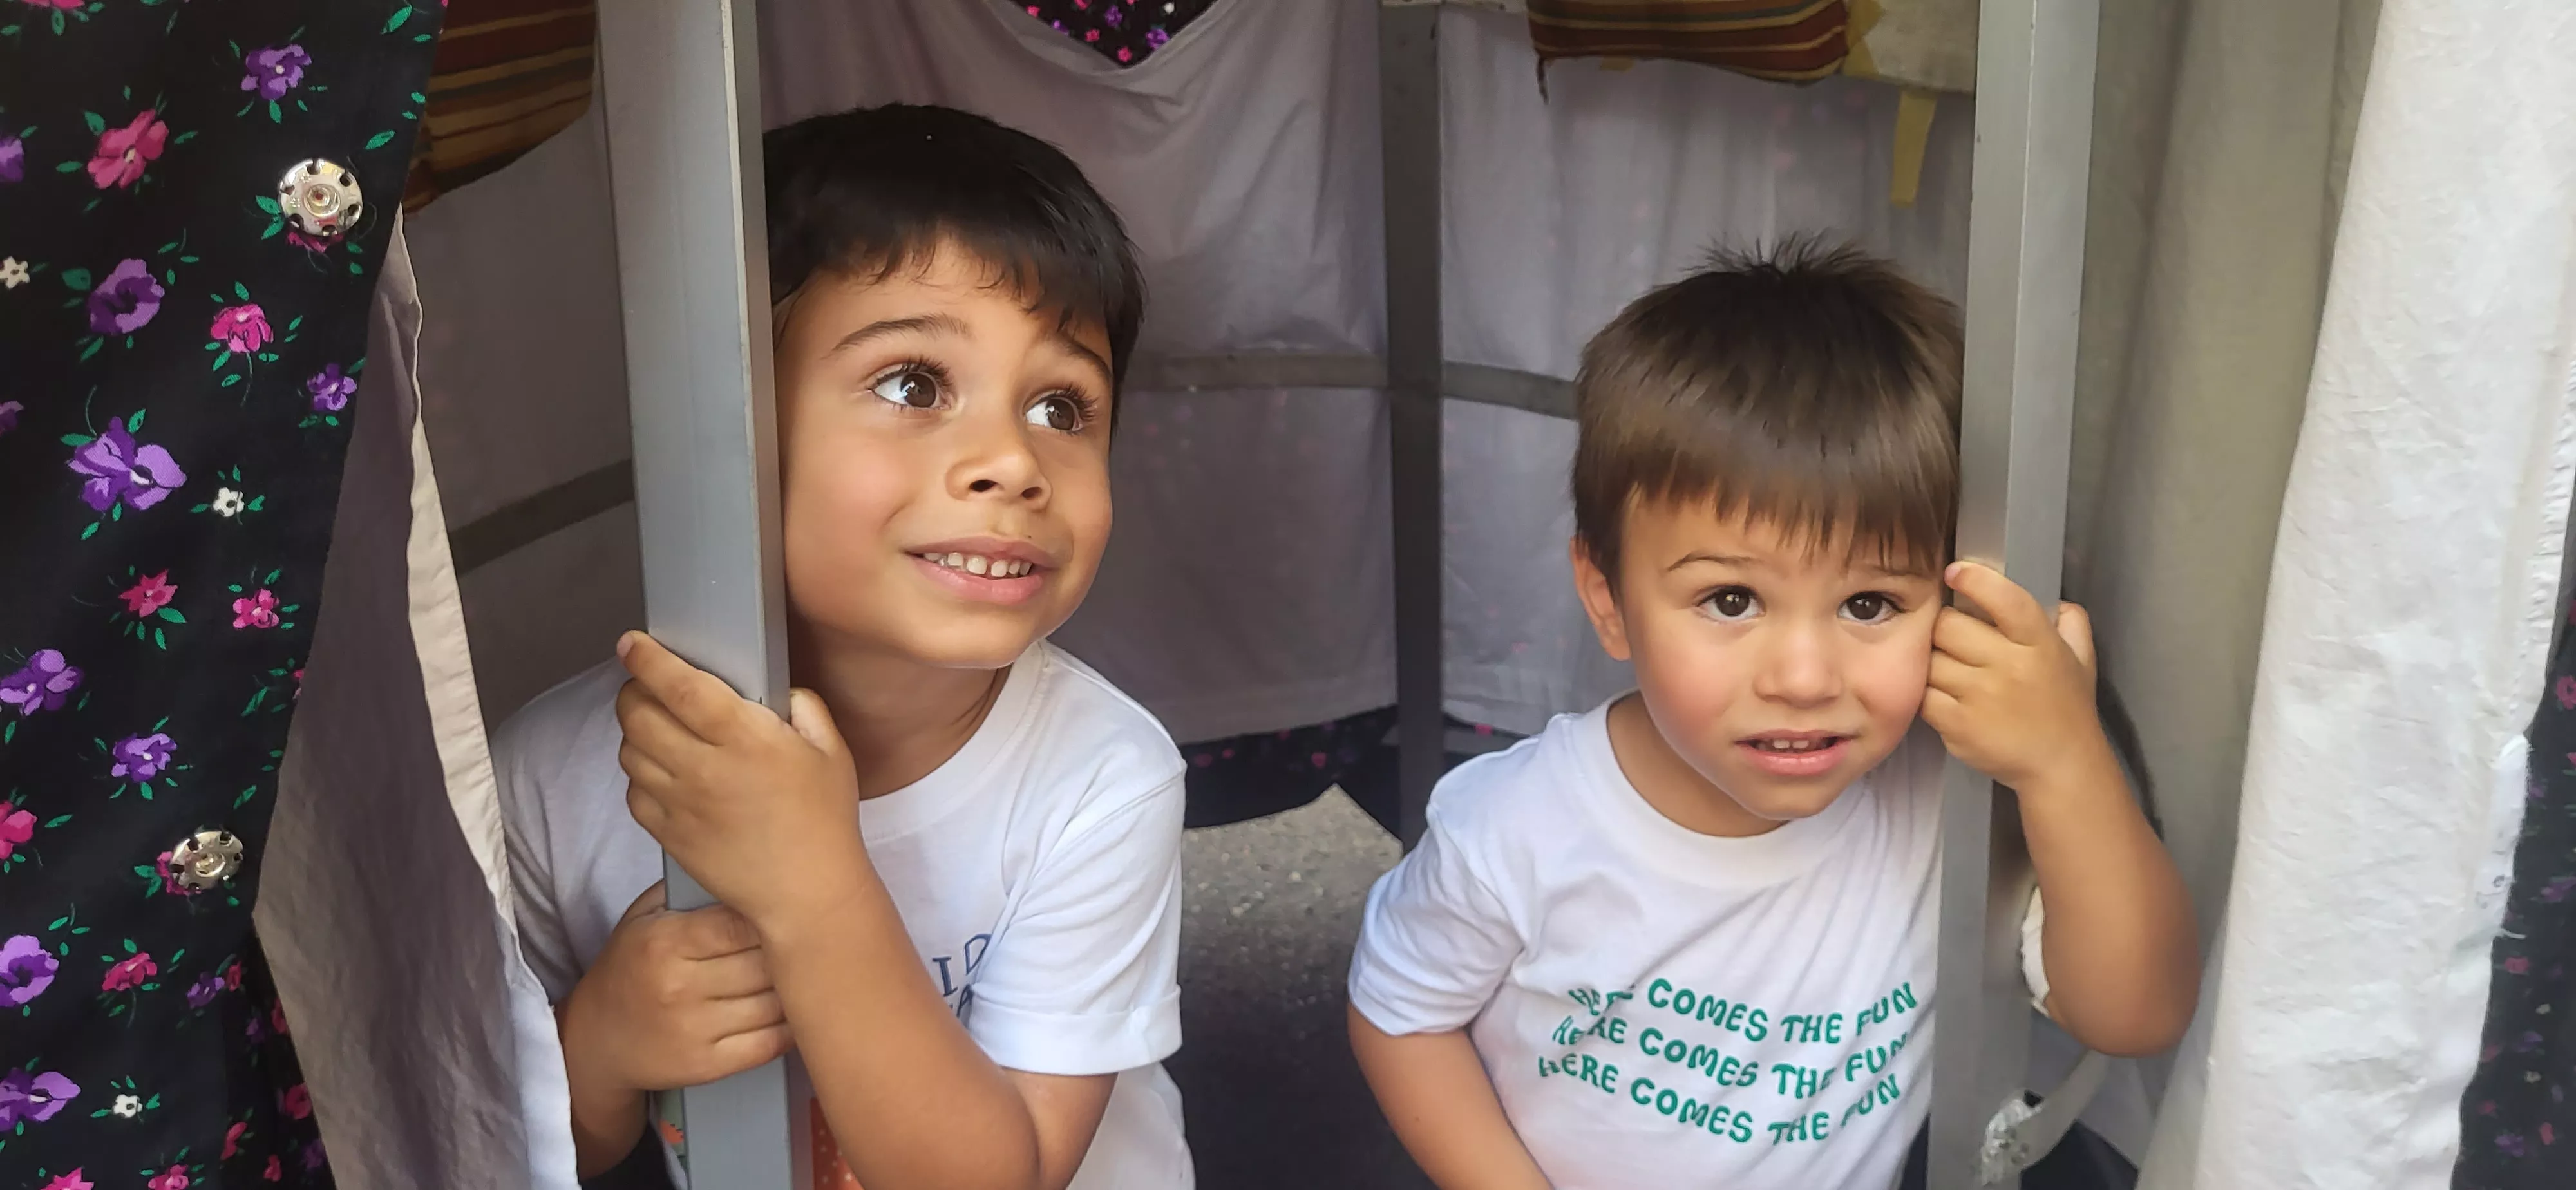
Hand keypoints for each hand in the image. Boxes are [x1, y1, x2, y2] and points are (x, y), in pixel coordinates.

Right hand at [560, 881, 792, 1094]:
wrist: (597, 1039)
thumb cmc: (631, 966)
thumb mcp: (644, 917)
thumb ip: (690, 892)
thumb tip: (750, 871)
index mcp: (664, 942)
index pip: (741, 923)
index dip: (775, 916)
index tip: (795, 908)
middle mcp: (679, 987)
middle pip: (764, 963)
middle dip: (795, 950)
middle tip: (816, 938)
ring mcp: (694, 1031)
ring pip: (774, 1004)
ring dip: (800, 988)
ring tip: (814, 970)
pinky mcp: (707, 1066)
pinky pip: (770, 1043)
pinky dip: (794, 1027)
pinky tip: (801, 1009)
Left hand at [614, 631, 868, 931]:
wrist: (805, 893)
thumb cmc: (824, 821)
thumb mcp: (831, 752)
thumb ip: (805, 707)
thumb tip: (777, 689)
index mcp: (745, 738)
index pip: (680, 686)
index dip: (648, 659)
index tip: (632, 643)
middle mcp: (703, 767)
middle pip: (638, 714)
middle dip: (633, 690)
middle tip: (646, 686)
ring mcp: (680, 802)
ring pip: (629, 751)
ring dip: (636, 731)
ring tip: (657, 728)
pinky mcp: (668, 833)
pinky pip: (634, 792)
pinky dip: (640, 775)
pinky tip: (664, 773)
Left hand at [1921, 561, 2110, 791]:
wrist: (2061, 765)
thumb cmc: (2067, 707)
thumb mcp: (2080, 657)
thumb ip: (2069, 620)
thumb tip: (2049, 595)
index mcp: (2040, 643)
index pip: (2004, 598)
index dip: (1975, 579)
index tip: (1955, 571)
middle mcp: (2009, 666)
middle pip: (1948, 625)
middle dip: (1945, 626)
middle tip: (1954, 638)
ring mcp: (1980, 697)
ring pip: (1930, 659)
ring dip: (1934, 661)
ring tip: (1951, 670)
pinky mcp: (1957, 725)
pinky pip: (1923, 694)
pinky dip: (1928, 692)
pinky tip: (1945, 695)